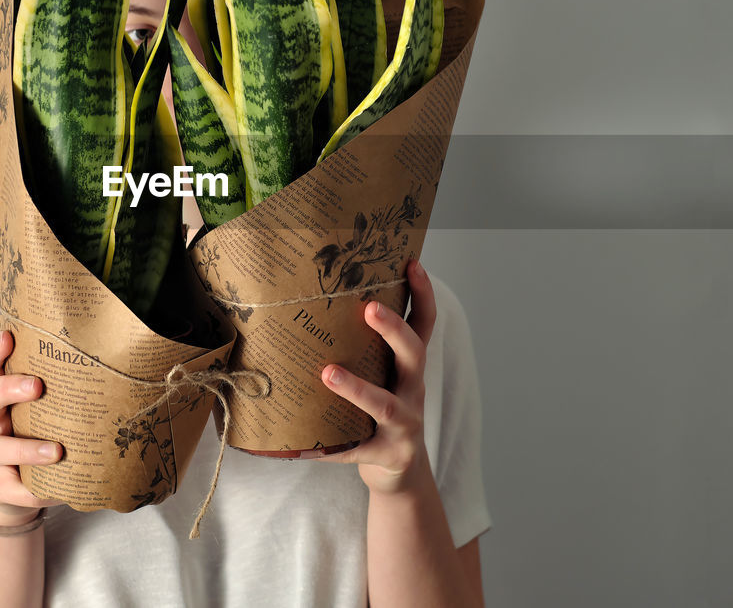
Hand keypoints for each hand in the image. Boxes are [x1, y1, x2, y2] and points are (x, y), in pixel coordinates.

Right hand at [0, 328, 66, 526]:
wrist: (18, 489)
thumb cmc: (41, 436)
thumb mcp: (49, 411)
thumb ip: (70, 394)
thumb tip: (130, 373)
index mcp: (4, 396)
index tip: (8, 336)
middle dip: (8, 388)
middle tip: (36, 386)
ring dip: (26, 448)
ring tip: (55, 451)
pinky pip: (13, 487)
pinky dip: (34, 489)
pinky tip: (56, 491)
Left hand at [317, 258, 435, 495]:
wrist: (399, 470)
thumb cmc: (379, 413)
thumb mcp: (380, 378)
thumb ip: (361, 350)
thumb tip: (310, 307)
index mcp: (409, 367)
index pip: (424, 324)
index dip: (423, 294)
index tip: (412, 263)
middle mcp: (413, 390)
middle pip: (414, 354)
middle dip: (394, 329)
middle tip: (370, 307)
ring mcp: (405, 425)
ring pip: (385, 404)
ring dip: (357, 388)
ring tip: (328, 373)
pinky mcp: (388, 455)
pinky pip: (356, 450)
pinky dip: (332, 448)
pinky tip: (307, 447)